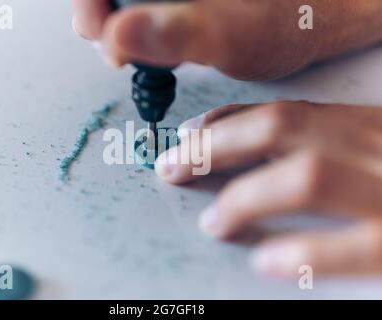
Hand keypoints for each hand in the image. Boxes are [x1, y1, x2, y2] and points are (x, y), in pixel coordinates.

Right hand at [72, 0, 381, 79]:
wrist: (323, 15)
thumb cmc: (294, 17)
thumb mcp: (235, 34)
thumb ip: (177, 34)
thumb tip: (117, 36)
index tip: (94, 29)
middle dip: (102, 13)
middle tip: (111, 46)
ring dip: (119, 23)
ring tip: (135, 53)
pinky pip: (146, 2)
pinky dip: (139, 25)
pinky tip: (155, 45)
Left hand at [155, 101, 381, 277]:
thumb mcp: (380, 148)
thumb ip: (337, 146)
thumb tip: (266, 157)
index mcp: (369, 128)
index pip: (286, 113)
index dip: (228, 123)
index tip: (188, 134)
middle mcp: (378, 148)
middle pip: (280, 130)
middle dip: (213, 147)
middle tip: (172, 167)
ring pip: (306, 178)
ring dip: (245, 198)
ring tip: (212, 222)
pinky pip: (356, 247)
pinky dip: (304, 254)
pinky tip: (265, 260)